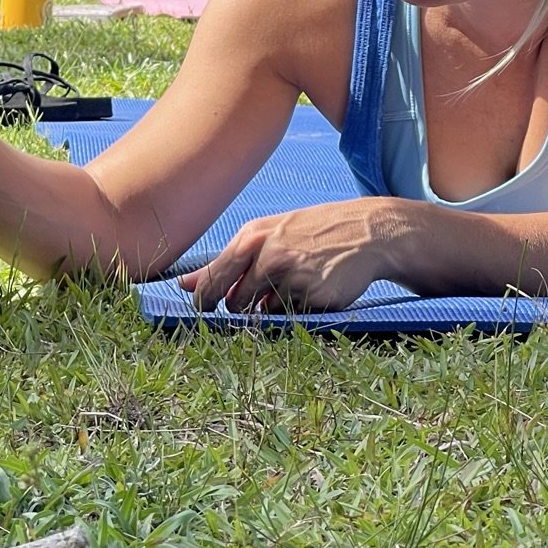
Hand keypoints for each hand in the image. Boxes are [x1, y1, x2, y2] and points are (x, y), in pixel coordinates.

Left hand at [177, 197, 404, 313]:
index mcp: (252, 239)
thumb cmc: (307, 232)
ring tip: (294, 281)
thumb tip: (183, 284)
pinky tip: (314, 286)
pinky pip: (293, 315)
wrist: (365, 232)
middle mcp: (269, 257)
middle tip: (262, 291)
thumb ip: (226, 261)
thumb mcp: (265, 234)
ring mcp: (293, 278)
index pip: (213, 279)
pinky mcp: (314, 297)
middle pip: (236, 301)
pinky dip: (298, 307)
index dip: (204, 300)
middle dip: (242, 305)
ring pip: (265, 311)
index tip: (202, 309)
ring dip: (273, 305)